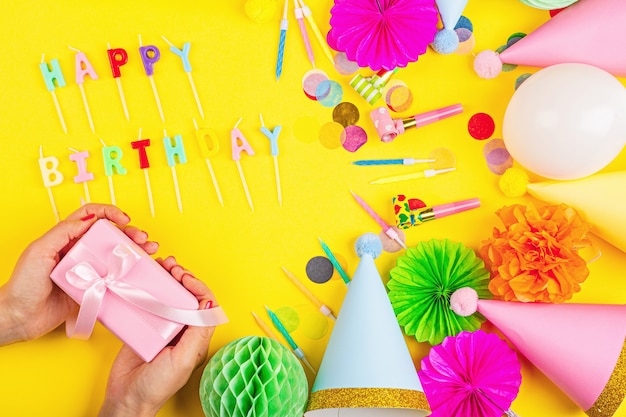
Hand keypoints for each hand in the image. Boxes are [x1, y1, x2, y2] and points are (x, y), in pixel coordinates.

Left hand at [0, 204, 157, 344]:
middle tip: (143, 240)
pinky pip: (113, 279)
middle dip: (130, 234)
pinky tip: (138, 273)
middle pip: (109, 236)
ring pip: (115, 256)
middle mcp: (79, 252)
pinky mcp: (92, 289)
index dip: (110, 213)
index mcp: (66, 238)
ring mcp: (87, 271)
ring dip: (134, 253)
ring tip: (149, 253)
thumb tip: (89, 219)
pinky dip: (128, 275)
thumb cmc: (22, 285)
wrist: (18, 319)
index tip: (125, 219)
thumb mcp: (39, 251)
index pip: (91, 216)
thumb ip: (62, 232)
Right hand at [98, 257, 215, 416]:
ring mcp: (163, 326)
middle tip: (171, 266)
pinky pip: (149, 302)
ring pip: (169, 295)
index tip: (184, 277)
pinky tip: (145, 278)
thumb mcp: (183, 360)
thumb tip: (210, 303)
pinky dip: (149, 288)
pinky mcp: (143, 326)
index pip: (205, 304)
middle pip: (187, 295)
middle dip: (182, 277)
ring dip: (167, 278)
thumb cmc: (157, 386)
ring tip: (161, 266)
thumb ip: (198, 333)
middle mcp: (182, 329)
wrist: (125, 399)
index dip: (198, 286)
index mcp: (197, 337)